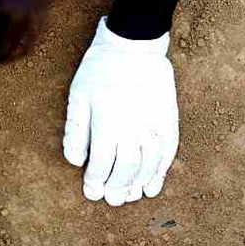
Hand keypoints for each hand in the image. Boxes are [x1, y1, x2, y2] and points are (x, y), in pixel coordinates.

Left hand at [63, 16, 178, 206]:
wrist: (135, 45)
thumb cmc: (101, 70)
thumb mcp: (78, 96)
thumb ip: (76, 131)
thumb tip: (75, 161)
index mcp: (106, 125)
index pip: (100, 165)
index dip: (95, 183)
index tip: (92, 193)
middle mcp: (132, 130)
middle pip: (125, 170)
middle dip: (117, 189)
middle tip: (112, 200)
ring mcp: (153, 127)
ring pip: (147, 166)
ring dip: (138, 185)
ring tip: (131, 196)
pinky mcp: (168, 122)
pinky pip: (166, 154)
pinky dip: (160, 172)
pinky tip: (153, 184)